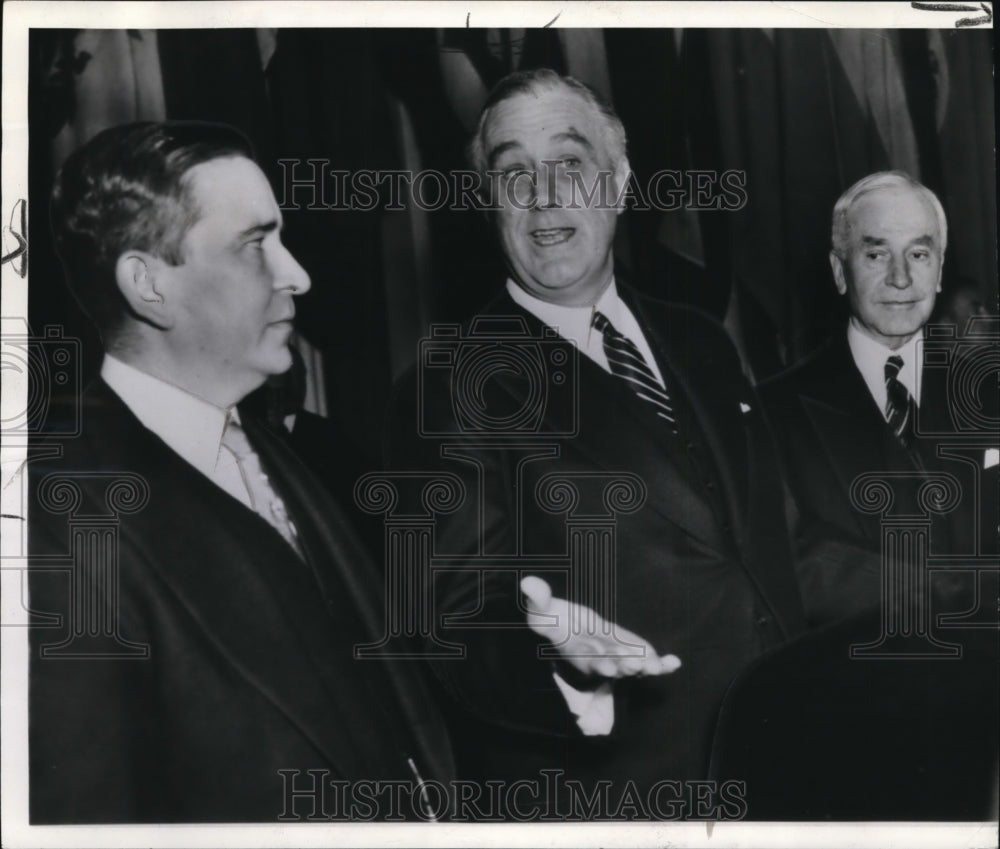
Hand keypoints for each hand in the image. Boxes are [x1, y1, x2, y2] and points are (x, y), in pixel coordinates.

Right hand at [521, 576, 681, 678]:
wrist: (568, 630)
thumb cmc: (554, 621)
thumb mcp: (542, 610)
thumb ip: (538, 599)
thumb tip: (528, 582)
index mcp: (577, 648)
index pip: (587, 655)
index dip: (598, 660)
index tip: (609, 665)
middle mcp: (597, 657)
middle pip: (612, 664)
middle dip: (623, 665)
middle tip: (635, 665)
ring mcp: (616, 656)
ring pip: (631, 665)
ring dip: (644, 666)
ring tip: (657, 666)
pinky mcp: (630, 651)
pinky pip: (647, 661)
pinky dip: (661, 664)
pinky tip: (675, 662)